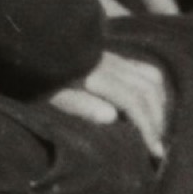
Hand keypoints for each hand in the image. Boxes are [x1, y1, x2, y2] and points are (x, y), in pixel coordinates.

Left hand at [48, 51, 170, 162]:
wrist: (32, 41)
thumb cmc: (36, 75)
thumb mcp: (50, 93)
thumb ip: (78, 103)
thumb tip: (112, 117)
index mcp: (95, 74)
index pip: (133, 100)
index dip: (148, 126)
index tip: (155, 152)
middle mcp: (109, 62)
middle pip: (148, 89)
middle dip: (158, 120)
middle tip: (159, 148)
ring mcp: (112, 56)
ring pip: (151, 77)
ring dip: (160, 105)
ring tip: (158, 129)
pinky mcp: (111, 55)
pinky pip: (144, 69)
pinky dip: (155, 88)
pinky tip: (151, 105)